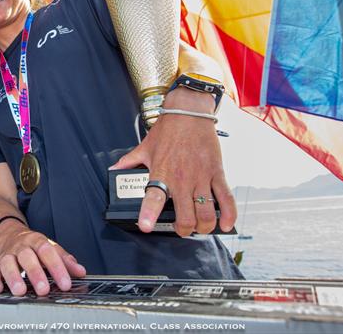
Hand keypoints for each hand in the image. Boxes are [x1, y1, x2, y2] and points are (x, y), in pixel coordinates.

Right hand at [0, 220, 85, 296]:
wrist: (11, 233)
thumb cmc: (35, 246)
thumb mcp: (51, 248)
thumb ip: (65, 260)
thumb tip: (81, 272)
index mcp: (37, 241)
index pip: (48, 252)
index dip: (57, 268)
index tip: (65, 283)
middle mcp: (21, 247)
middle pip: (27, 257)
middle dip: (35, 274)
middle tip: (43, 289)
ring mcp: (8, 255)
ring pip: (8, 263)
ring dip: (13, 277)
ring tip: (20, 291)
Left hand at [110, 87, 236, 235]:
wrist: (189, 112)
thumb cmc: (168, 130)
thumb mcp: (145, 147)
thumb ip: (129, 162)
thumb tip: (113, 169)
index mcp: (161, 173)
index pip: (152, 197)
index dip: (148, 214)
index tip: (145, 226)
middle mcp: (182, 179)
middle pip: (186, 217)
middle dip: (184, 230)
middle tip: (181, 228)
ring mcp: (202, 177)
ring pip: (207, 213)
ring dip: (204, 226)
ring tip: (199, 226)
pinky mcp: (217, 173)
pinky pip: (227, 198)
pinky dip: (229, 215)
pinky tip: (225, 224)